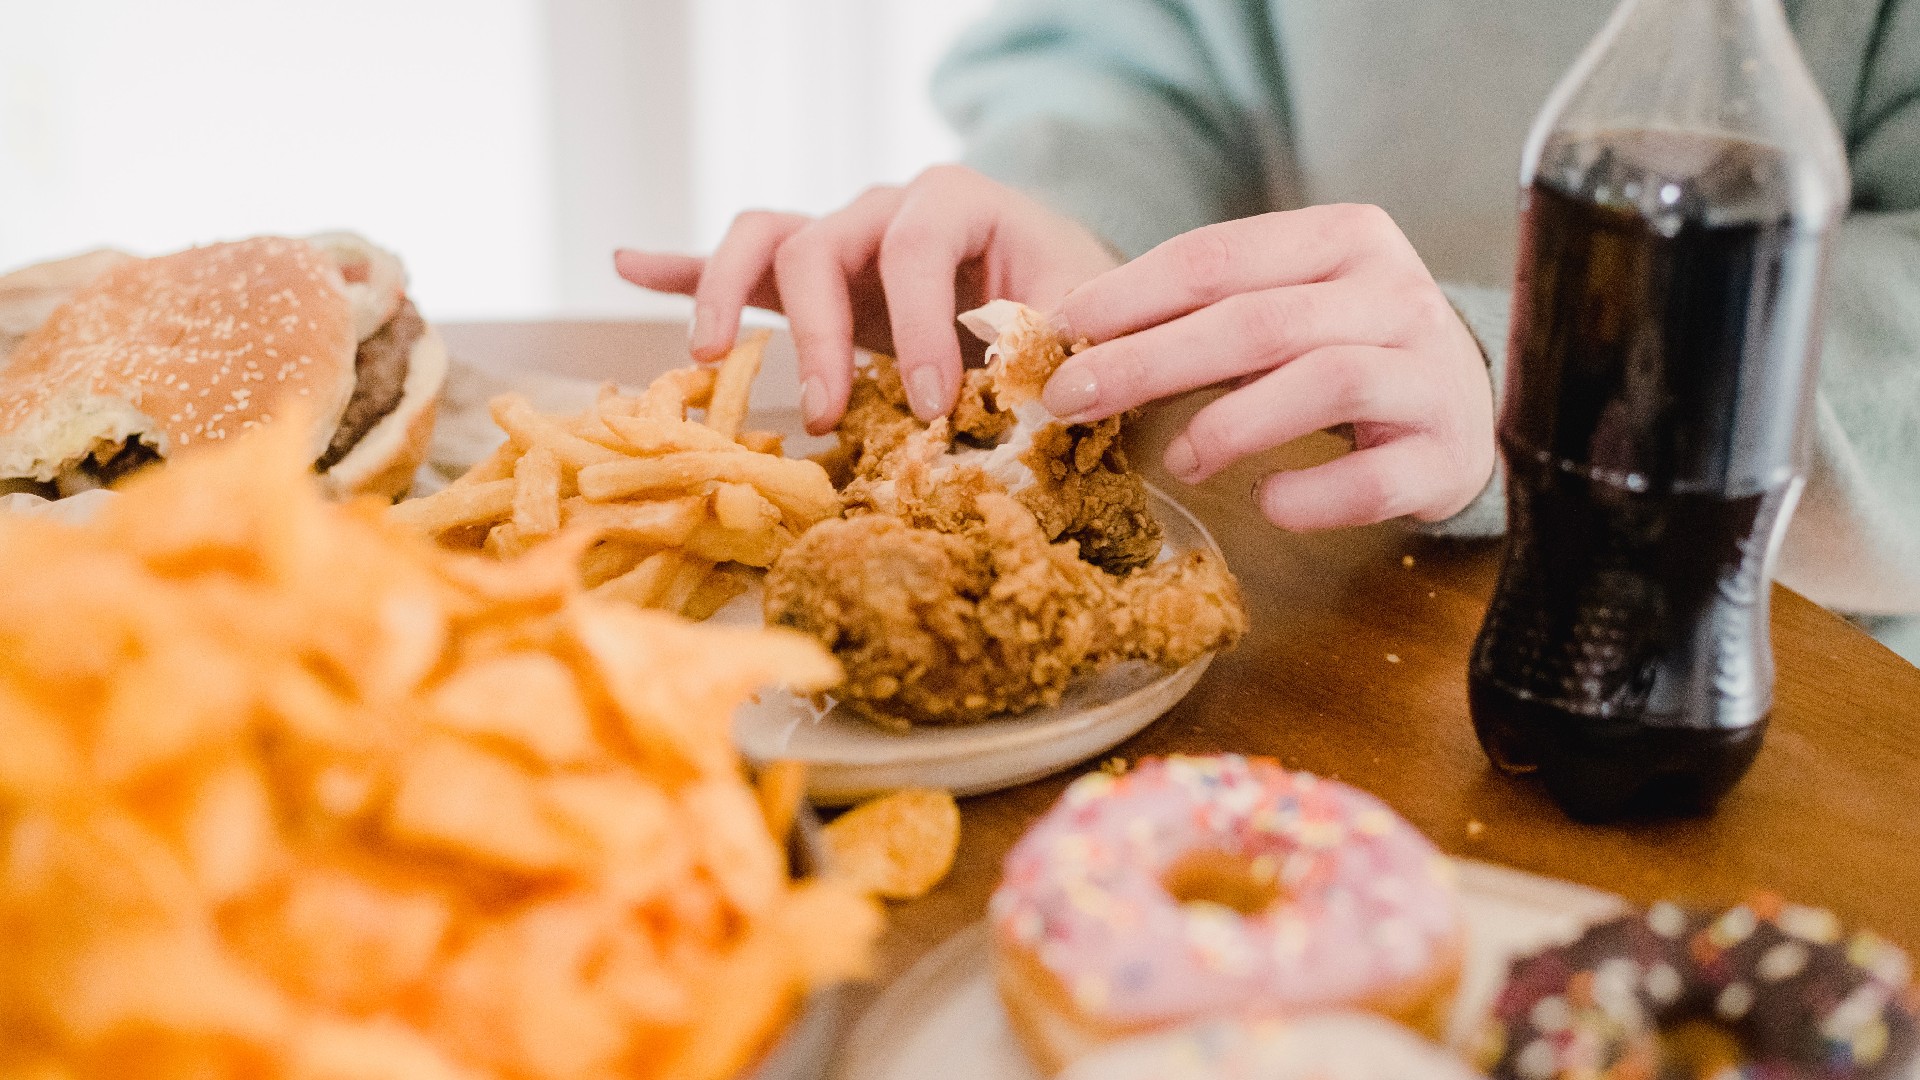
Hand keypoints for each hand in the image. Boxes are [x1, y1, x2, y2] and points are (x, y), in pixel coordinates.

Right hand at [614, 165, 1119, 434]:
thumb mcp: (1081, 322)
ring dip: (727, 293)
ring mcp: (841, 239)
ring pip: (764, 238)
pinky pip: (737, 259)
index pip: (917, 246)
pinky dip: (683, 264)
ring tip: (711, 356)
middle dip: (817, 334)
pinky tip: (629, 263)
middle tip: (830, 415)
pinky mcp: (812, 278)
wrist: (1061, 294)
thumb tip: (1033, 400)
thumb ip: (1054, 351)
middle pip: (820, 243)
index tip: (932, 406)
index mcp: (956, 203)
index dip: (919, 325)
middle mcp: (885, 209)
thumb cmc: (1071, 305)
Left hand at [1043, 204, 1495, 530]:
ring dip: (1232, 425)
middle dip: (1151, 361)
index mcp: (1344, 238)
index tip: (1060, 331)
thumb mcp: (1284, 310)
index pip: (1220, 256)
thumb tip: (1071, 343)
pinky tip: (1268, 501)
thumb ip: (1201, 314)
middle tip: (1072, 400)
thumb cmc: (1347, 354)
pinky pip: (1373, 479)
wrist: (1465, 413)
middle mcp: (1395, 293)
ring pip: (1324, 383)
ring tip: (1180, 460)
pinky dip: (1311, 494)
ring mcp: (1430, 373)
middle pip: (1258, 321)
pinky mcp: (1446, 453)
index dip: (1131, 294)